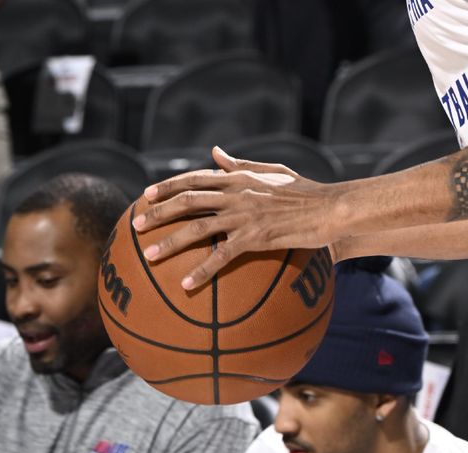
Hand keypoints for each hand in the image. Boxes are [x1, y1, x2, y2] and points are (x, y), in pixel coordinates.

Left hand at [133, 147, 341, 289]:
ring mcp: (244, 216)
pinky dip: (201, 271)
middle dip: (158, 213)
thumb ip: (242, 164)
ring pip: (197, 228)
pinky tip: (186, 285)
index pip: (195, 178)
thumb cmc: (308, 191)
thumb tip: (216, 153)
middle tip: (136, 224)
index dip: (168, 186)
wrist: (331, 207)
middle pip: (187, 200)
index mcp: (239, 177)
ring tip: (147, 255)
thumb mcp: (274, 170)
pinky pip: (221, 256)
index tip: (147, 195)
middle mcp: (236, 193)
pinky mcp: (255, 238)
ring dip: (169, 242)